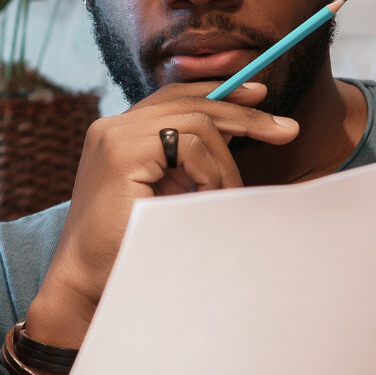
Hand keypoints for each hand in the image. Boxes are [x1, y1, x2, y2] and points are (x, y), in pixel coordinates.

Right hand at [25, 81, 299, 348]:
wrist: (89, 281)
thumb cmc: (130, 245)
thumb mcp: (165, 192)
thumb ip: (186, 162)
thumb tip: (235, 134)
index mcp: (118, 134)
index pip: (174, 97)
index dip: (219, 93)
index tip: (259, 97)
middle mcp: (111, 127)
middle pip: (190, 102)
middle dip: (244, 115)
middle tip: (286, 131)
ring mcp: (113, 136)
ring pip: (196, 122)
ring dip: (224, 163)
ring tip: (228, 196)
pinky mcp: (121, 152)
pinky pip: (189, 143)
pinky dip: (210, 171)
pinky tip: (208, 197)